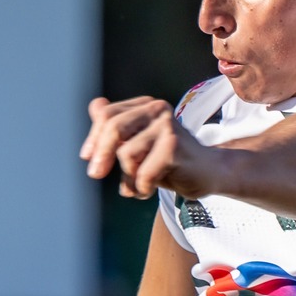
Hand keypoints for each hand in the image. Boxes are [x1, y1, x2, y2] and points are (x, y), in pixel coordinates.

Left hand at [81, 95, 217, 200]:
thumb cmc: (170, 160)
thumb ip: (117, 126)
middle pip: (114, 128)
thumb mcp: (140, 143)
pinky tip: (148, 190)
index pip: (108, 115)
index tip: (87, 157)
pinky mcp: (175, 147)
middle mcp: (156, 109)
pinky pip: (143, 172)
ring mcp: (167, 126)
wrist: (208, 173)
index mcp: (145, 106)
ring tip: (137, 187)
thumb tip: (95, 105)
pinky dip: (141, 187)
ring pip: (127, 154)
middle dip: (101, 154)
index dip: (94, 138)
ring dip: (127, 178)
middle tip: (95, 174)